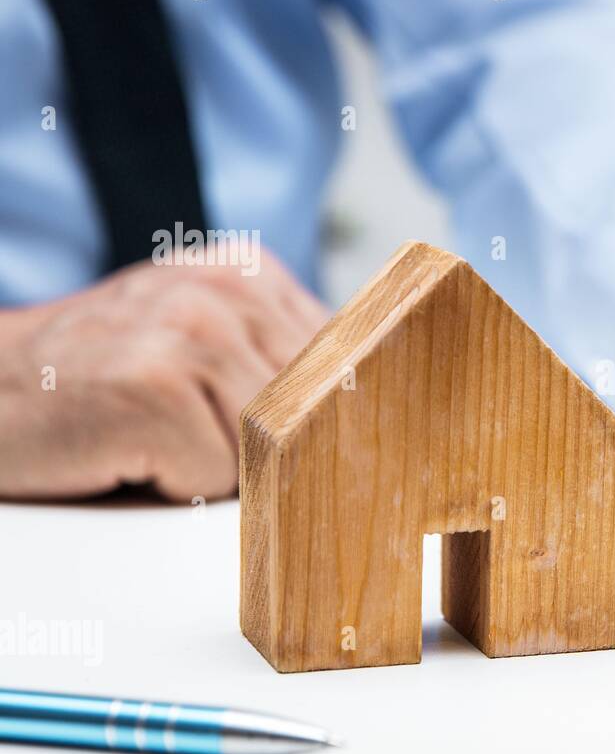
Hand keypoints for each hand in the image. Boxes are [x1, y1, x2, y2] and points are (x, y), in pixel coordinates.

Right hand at [0, 252, 327, 501]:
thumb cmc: (100, 381)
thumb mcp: (198, 340)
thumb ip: (280, 357)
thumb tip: (376, 415)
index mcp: (251, 272)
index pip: (351, 356)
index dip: (336, 413)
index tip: (323, 438)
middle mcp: (227, 289)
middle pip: (318, 406)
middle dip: (279, 445)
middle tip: (206, 436)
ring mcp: (189, 331)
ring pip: (273, 444)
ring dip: (220, 467)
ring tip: (160, 438)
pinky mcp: (154, 386)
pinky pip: (218, 472)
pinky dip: (177, 482)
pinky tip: (131, 451)